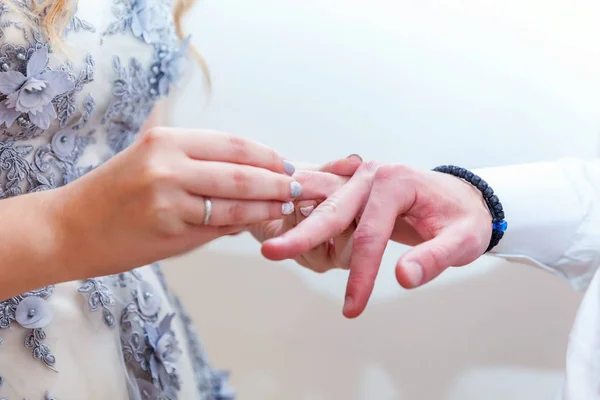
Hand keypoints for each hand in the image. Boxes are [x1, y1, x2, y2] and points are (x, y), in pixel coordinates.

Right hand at [54, 127, 301, 278]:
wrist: (67, 229)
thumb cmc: (112, 198)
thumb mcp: (150, 166)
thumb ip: (198, 170)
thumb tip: (247, 182)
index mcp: (166, 140)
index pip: (232, 143)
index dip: (266, 155)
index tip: (286, 164)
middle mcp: (168, 162)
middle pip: (242, 169)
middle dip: (278, 180)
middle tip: (301, 186)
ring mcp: (168, 195)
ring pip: (236, 199)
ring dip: (270, 204)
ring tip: (290, 205)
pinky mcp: (168, 226)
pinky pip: (219, 225)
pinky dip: (247, 223)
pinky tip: (263, 223)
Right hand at [262, 162, 491, 317]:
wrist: (464, 198)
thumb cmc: (464, 218)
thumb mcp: (463, 240)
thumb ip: (435, 258)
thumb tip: (403, 277)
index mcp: (396, 182)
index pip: (370, 234)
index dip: (360, 274)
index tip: (352, 308)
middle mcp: (372, 175)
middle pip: (334, 212)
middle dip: (304, 236)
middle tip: (272, 253)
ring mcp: (360, 180)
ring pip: (325, 209)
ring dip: (300, 230)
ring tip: (272, 247)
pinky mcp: (355, 190)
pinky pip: (329, 207)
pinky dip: (309, 223)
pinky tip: (290, 237)